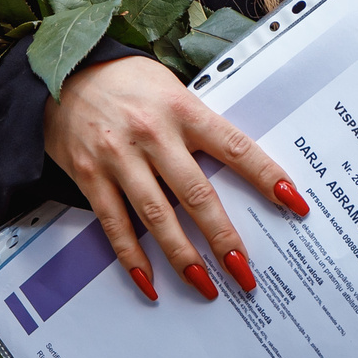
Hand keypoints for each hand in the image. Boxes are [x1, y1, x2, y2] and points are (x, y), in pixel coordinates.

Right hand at [42, 55, 308, 300]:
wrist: (63, 72)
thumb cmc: (127, 81)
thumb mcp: (172, 91)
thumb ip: (199, 127)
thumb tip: (238, 168)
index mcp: (182, 109)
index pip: (234, 147)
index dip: (266, 177)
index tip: (293, 203)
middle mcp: (152, 134)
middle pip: (196, 195)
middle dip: (224, 238)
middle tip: (245, 272)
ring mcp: (119, 157)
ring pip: (157, 217)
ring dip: (183, 257)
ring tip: (205, 286)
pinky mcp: (90, 175)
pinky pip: (114, 224)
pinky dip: (132, 258)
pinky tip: (150, 282)